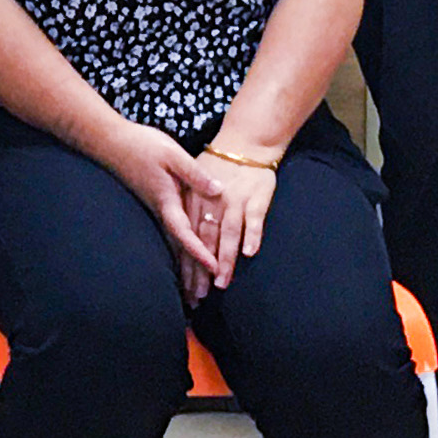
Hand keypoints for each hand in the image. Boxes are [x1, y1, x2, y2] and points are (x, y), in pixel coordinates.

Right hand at [102, 121, 230, 297]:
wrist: (110, 141)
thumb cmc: (141, 144)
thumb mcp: (172, 154)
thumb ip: (194, 174)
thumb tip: (219, 192)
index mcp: (167, 200)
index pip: (185, 232)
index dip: (200, 251)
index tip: (214, 268)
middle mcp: (161, 210)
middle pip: (178, 248)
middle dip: (190, 274)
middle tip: (200, 300)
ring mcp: (156, 210)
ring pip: (172, 246)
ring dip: (182, 271)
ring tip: (190, 296)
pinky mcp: (154, 205)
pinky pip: (169, 236)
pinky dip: (177, 253)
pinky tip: (181, 266)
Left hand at [191, 150, 279, 281]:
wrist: (247, 140)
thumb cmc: (218, 162)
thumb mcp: (192, 178)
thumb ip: (188, 206)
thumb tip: (181, 235)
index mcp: (194, 201)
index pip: (188, 236)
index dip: (187, 262)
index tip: (186, 287)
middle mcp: (213, 203)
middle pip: (206, 241)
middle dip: (202, 271)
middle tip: (200, 296)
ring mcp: (235, 200)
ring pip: (228, 234)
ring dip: (225, 259)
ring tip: (223, 281)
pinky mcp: (256, 196)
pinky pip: (253, 218)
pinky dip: (252, 234)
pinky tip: (249, 252)